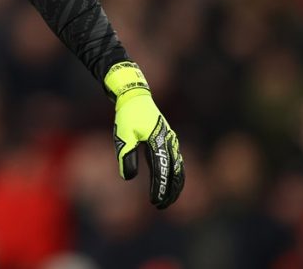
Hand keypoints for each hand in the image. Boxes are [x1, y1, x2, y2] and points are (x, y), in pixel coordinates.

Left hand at [104, 62, 184, 208]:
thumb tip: (130, 178)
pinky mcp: (169, 140)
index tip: (154, 202)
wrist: (135, 97)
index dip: (159, 187)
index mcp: (158, 141)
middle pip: (175, 172)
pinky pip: (176, 162)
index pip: (161, 170)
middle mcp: (169, 142)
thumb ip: (126, 156)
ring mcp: (171, 141)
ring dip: (175, 186)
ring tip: (166, 201)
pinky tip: (169, 185)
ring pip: (179, 168)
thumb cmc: (127, 116)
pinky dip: (175, 176)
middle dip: (170, 191)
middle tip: (160, 206)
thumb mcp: (123, 136)